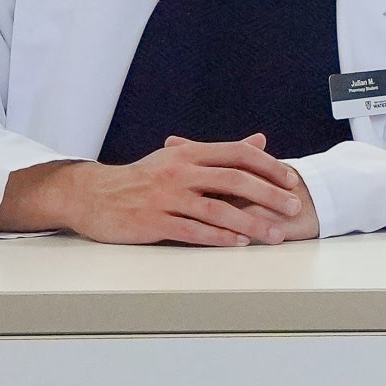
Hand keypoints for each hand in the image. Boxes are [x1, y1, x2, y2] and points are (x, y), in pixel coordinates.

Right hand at [0, 135, 315, 245]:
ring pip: (217, 210)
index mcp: (189, 152)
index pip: (238, 154)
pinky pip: (192, 231)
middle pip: (234, 181)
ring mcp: (165, 197)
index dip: (268, 166)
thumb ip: (221, 153)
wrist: (92, 194)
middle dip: (269, 195)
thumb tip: (260, 141)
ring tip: (273, 234)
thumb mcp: (180, 156)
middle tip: (293, 207)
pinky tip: (237, 244)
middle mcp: (180, 171)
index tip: (291, 179)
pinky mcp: (152, 222)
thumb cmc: (142, 177)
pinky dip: (217, 238)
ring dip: (249, 223)